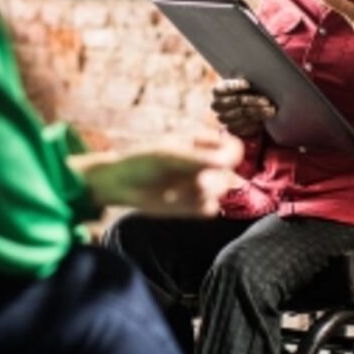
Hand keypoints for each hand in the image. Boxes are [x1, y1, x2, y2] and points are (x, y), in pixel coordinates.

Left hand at [74, 135, 243, 216]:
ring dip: (205, 193)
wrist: (121, 185)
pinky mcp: (194, 205)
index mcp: (201, 144)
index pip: (231, 147)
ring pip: (221, 191)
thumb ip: (195, 159)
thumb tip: (224, 163)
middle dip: (215, 178)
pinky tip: (179, 203)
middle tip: (197, 182)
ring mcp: (200, 184)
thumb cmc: (142, 161)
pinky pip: (210, 209)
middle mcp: (205, 164)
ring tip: (181, 191)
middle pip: (229, 172)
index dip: (232, 154)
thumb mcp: (167, 155)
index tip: (224, 161)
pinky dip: (198, 207)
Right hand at [211, 78, 275, 137]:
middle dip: (252, 101)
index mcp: (218, 90)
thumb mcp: (245, 83)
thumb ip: (246, 80)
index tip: (249, 84)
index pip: (222, 88)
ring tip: (271, 110)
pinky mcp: (231, 129)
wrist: (247, 107)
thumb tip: (258, 76)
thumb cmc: (247, 91)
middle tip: (267, 101)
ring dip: (258, 112)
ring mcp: (223, 118)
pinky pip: (243, 126)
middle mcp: (217, 105)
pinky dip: (255, 122)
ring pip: (241, 114)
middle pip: (234, 102)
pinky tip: (265, 118)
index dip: (235, 86)